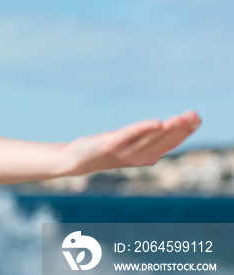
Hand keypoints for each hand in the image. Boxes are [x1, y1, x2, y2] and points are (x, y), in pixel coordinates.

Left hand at [67, 110, 201, 174]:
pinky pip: (130, 135)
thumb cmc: (107, 149)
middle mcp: (139, 157)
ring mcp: (125, 152)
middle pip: (164, 141)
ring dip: (167, 128)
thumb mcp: (130, 143)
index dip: (185, 131)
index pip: (171, 143)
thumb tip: (166, 127)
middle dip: (181, 128)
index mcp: (147, 156)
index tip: (196, 117)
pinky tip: (157, 123)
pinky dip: (144, 129)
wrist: (77, 159)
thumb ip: (147, 137)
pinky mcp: (111, 145)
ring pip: (151, 139)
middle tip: (194, 115)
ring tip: (180, 118)